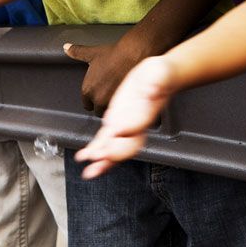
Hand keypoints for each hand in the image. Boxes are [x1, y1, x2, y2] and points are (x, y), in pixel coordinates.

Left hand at [64, 38, 147, 113]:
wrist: (134, 55)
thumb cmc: (114, 55)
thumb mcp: (92, 53)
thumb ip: (77, 52)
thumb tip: (66, 47)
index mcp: (88, 90)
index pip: (87, 104)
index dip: (93, 99)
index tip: (99, 94)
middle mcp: (98, 99)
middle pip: (98, 110)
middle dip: (103, 105)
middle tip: (110, 94)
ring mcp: (113, 103)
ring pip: (110, 113)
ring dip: (113, 107)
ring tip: (119, 97)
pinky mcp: (126, 104)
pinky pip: (122, 112)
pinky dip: (124, 108)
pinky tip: (128, 100)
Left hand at [74, 55, 176, 178]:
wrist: (158, 77)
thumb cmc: (160, 76)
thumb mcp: (160, 73)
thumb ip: (157, 83)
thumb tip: (153, 90)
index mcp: (147, 111)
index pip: (138, 123)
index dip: (128, 128)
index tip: (115, 131)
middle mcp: (136, 124)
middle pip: (127, 144)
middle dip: (114, 154)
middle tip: (99, 159)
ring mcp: (125, 126)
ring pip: (114, 147)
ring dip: (102, 161)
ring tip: (89, 172)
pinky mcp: (116, 122)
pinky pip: (106, 140)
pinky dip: (96, 150)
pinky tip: (85, 157)